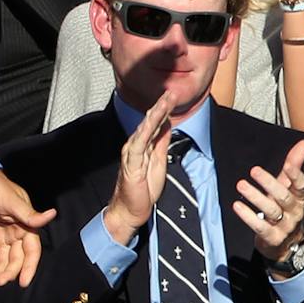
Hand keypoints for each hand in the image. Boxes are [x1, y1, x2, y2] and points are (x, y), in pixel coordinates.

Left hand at [0, 168, 57, 287]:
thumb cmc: (0, 189)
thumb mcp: (15, 202)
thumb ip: (30, 214)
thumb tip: (52, 214)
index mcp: (27, 226)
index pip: (32, 251)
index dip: (29, 267)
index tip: (23, 282)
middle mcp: (16, 234)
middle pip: (16, 259)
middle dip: (8, 272)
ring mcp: (2, 237)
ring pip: (2, 261)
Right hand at [104, 91, 178, 243]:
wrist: (130, 211)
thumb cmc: (143, 189)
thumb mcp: (159, 162)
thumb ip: (161, 143)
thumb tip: (167, 125)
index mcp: (143, 145)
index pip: (155, 123)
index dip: (164, 109)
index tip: (173, 95)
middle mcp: (135, 146)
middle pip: (149, 122)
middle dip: (160, 106)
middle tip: (171, 91)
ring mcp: (132, 154)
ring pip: (144, 129)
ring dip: (155, 115)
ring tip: (164, 101)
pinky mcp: (131, 164)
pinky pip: (138, 146)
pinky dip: (144, 132)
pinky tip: (150, 122)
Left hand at [233, 139, 303, 264]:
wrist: (287, 244)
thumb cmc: (285, 208)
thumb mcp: (289, 187)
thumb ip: (295, 164)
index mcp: (300, 197)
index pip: (301, 185)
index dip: (296, 174)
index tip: (288, 164)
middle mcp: (294, 211)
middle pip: (283, 196)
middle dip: (269, 183)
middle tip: (254, 170)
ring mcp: (285, 226)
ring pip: (270, 210)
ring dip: (255, 197)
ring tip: (241, 185)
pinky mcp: (273, 238)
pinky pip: (260, 227)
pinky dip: (248, 217)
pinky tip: (237, 206)